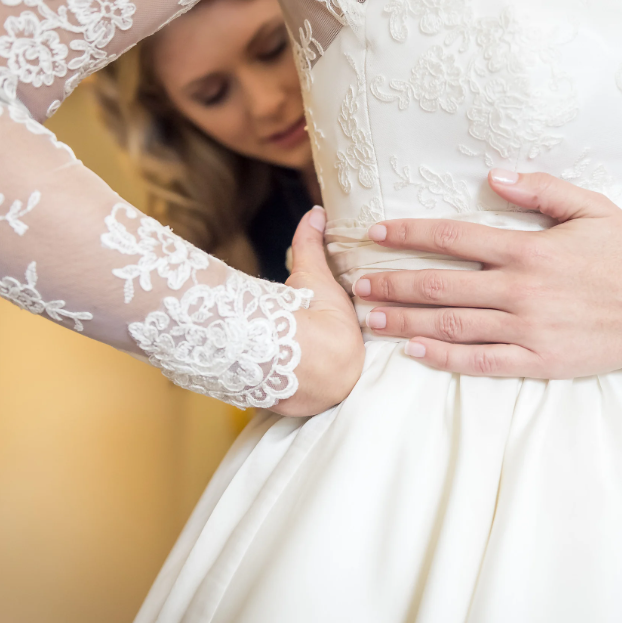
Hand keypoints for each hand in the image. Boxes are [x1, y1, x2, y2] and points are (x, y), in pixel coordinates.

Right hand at [275, 206, 364, 415]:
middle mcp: (338, 382)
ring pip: (311, 391)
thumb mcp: (309, 274)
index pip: (345, 348)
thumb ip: (312, 244)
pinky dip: (280, 391)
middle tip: (305, 351)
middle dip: (322, 366)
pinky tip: (270, 381)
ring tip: (288, 367)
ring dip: (302, 383)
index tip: (323, 334)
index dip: (335, 341)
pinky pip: (286, 400)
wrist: (282, 354)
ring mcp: (313, 401)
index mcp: (351, 352)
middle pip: (331, 373)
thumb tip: (316, 211)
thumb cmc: (304, 314)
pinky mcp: (286, 411)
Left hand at [355, 170, 621, 378]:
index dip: (410, 233)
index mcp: (529, 249)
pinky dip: (445, 358)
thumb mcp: (593, 208)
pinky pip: (482, 362)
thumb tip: (493, 174)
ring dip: (407, 320)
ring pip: (452, 324)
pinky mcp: (539, 359)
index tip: (376, 232)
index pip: (454, 236)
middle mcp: (521, 290)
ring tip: (371, 317)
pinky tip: (415, 352)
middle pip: (441, 285)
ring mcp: (528, 328)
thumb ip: (541, 190)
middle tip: (358, 282)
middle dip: (394, 282)